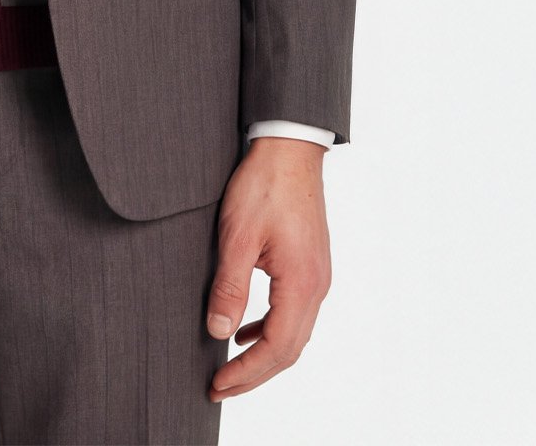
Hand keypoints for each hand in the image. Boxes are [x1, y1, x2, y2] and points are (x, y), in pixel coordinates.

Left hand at [206, 136, 331, 402]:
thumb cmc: (264, 185)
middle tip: (219, 387)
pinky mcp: (310, 265)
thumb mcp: (237, 235)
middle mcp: (317, 286)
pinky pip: (294, 312)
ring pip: (294, 333)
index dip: (246, 373)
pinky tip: (246, 329)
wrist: (290, 148)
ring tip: (230, 366)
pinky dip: (270, 329)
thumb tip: (219, 331)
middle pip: (289, 350)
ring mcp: (317, 276)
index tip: (218, 385)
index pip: (276, 348)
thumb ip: (230, 287)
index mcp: (301, 283)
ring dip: (263, 355)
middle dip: (254, 374)